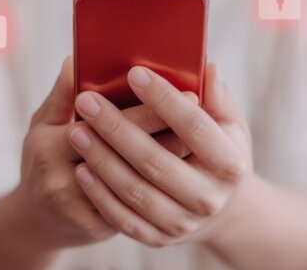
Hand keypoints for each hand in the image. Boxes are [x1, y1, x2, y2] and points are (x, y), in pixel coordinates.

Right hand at [13, 57, 193, 248]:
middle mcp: (63, 182)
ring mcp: (82, 211)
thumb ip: (63, 92)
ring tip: (200, 140)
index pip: (106, 124)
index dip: (149, 110)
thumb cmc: (43, 158)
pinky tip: (184, 170)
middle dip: (172, 134)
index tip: (187, 93)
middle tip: (202, 112)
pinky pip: (137, 208)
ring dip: (172, 162)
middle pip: (132, 157)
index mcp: (49, 147)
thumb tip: (78, 59)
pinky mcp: (99, 230)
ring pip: (141, 186)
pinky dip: (162, 188)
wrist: (36, 220)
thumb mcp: (43, 122)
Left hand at [68, 63, 253, 246]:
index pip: (194, 126)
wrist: (219, 209)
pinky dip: (100, 194)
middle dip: (117, 129)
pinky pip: (123, 218)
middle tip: (87, 101)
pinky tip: (82, 168)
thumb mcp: (228, 124)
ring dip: (102, 160)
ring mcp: (183, 223)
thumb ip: (217, 97)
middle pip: (156, 161)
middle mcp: (209, 198)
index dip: (164, 99)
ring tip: (76, 131)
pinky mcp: (159, 239)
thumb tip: (207, 68)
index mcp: (230, 164)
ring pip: (135, 191)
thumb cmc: (217, 152)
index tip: (135, 74)